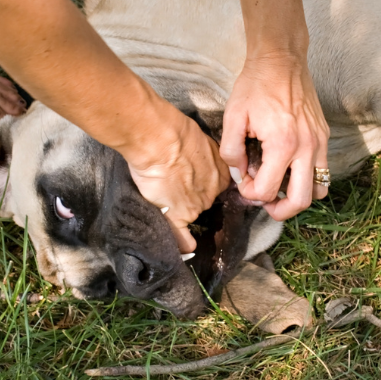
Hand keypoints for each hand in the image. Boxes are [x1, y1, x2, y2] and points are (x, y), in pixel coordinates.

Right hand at [125, 109, 229, 252]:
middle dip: (194, 195)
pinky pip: (183, 237)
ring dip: (184, 213)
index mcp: (220, 172)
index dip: (203, 183)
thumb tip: (198, 156)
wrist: (159, 139)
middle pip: (205, 199)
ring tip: (166, 200)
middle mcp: (213, 191)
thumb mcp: (200, 139)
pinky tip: (185, 247)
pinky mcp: (177, 215)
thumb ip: (204, 151)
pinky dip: (183, 244)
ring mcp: (196, 205)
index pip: (216, 184)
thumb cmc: (175, 132)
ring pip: (193, 214)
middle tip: (176, 186)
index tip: (193, 180)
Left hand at [221, 52, 328, 220]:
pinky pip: (323, 170)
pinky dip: (308, 179)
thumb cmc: (255, 85)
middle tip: (265, 202)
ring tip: (280, 188)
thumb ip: (231, 151)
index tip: (243, 181)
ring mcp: (319, 142)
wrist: (281, 60)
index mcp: (282, 144)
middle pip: (300, 201)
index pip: (268, 190)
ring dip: (298, 196)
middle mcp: (306, 147)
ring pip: (318, 190)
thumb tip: (239, 174)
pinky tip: (290, 169)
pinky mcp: (324, 136)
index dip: (251, 193)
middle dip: (279, 210)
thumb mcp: (233, 117)